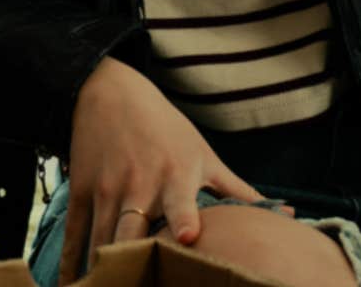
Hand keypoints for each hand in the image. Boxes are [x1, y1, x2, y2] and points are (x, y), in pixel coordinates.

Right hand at [59, 59, 264, 283]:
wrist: (108, 93)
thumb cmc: (164, 127)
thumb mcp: (203, 154)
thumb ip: (238, 191)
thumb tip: (287, 214)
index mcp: (175, 176)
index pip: (180, 201)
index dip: (184, 219)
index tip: (188, 238)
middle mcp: (139, 184)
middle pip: (131, 232)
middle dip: (132, 264)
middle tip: (138, 286)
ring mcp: (107, 189)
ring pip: (102, 240)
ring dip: (103, 271)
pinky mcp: (83, 190)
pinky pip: (75, 233)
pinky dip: (72, 261)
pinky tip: (74, 284)